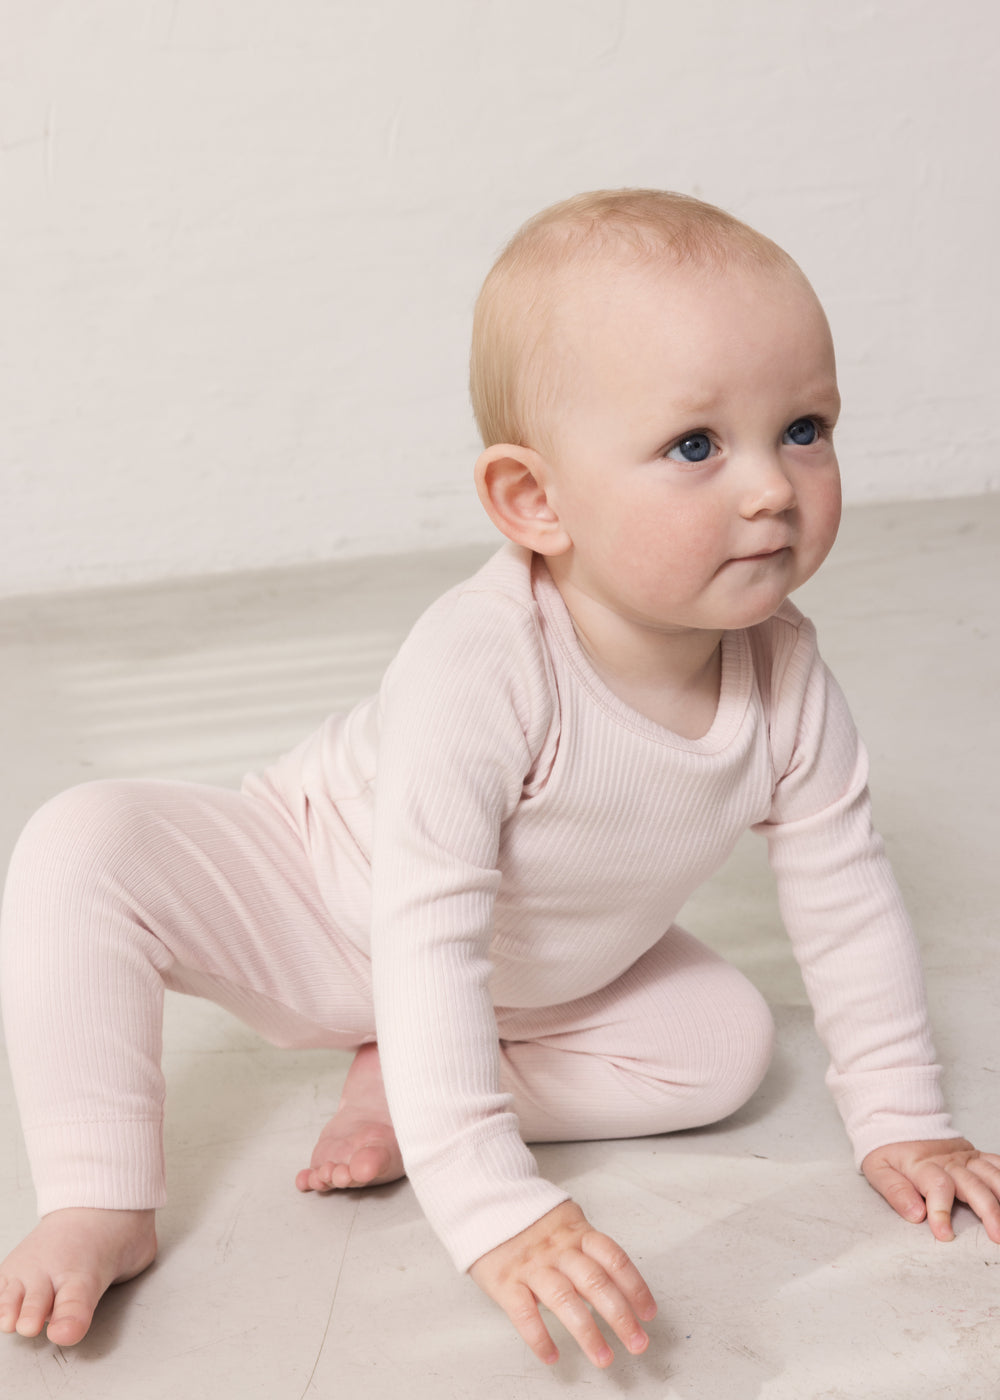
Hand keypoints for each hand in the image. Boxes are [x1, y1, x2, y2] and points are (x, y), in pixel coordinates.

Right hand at [468, 1200, 656, 1368]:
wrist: (483, 1202)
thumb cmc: (528, 1219)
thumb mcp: (565, 1221)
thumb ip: (589, 1247)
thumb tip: (620, 1280)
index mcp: (576, 1232)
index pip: (614, 1259)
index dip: (635, 1286)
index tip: (648, 1313)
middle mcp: (557, 1249)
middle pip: (595, 1282)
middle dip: (620, 1316)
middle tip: (637, 1343)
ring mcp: (532, 1265)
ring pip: (564, 1300)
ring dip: (588, 1333)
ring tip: (603, 1358)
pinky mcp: (505, 1281)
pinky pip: (524, 1313)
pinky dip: (539, 1337)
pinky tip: (552, 1356)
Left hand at [862, 1137, 999, 1242]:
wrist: (898, 1119)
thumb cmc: (888, 1149)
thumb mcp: (877, 1169)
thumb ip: (895, 1191)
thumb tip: (915, 1215)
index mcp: (922, 1165)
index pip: (937, 1186)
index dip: (941, 1211)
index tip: (945, 1234)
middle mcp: (948, 1160)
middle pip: (973, 1184)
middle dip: (988, 1211)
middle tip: (996, 1236)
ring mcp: (964, 1157)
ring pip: (991, 1174)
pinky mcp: (974, 1155)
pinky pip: (996, 1164)